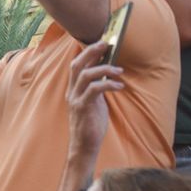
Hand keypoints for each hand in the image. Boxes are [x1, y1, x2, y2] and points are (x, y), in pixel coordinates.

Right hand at [66, 41, 119, 165]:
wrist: (84, 146)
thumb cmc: (91, 125)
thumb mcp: (95, 103)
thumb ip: (97, 89)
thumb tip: (108, 74)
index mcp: (74, 90)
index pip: (77, 65)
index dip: (88, 52)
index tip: (102, 43)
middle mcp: (72, 92)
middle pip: (77, 65)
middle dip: (91, 52)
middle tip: (106, 44)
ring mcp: (76, 100)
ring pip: (85, 75)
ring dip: (103, 69)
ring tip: (119, 70)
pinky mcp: (83, 108)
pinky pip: (94, 90)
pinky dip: (108, 84)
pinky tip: (119, 86)